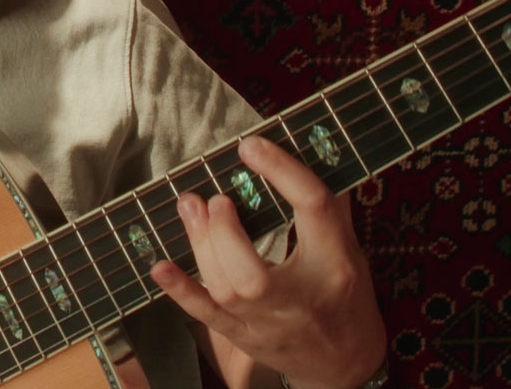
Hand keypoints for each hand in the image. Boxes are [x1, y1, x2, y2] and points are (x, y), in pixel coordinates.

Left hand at [149, 135, 385, 388]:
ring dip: (201, 247)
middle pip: (254, 276)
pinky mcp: (243, 336)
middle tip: (216, 199)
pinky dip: (181, 289)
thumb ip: (328, 202)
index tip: (250, 146)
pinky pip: (207, 316)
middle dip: (226, 234)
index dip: (282, 172)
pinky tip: (160, 266)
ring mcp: (268, 323)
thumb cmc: (345, 295)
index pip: (313, 210)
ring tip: (190, 206)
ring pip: (226, 292)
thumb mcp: (350, 246)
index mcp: (335, 262)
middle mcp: (300, 298)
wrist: (346, 363)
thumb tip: (310, 146)